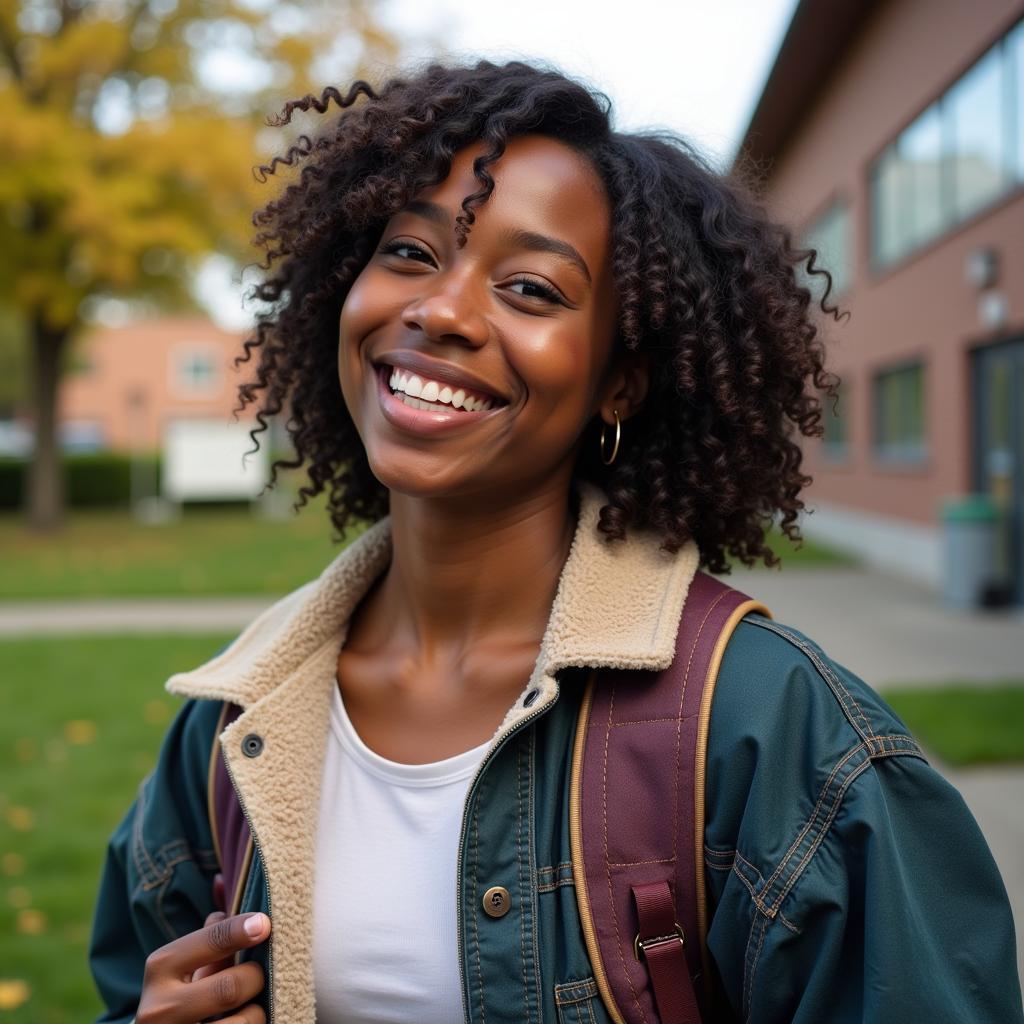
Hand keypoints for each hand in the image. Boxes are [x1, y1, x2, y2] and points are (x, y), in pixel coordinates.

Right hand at [136, 910, 270, 1022]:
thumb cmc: (181, 994)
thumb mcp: (188, 962)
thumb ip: (210, 930)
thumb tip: (222, 880)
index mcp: (161, 967)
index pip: (212, 940)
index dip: (243, 929)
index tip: (265, 924)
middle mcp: (160, 1007)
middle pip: (231, 987)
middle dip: (254, 979)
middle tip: (257, 978)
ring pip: (243, 1022)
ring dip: (255, 1013)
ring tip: (247, 1009)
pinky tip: (242, 1022)